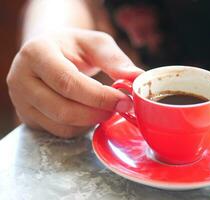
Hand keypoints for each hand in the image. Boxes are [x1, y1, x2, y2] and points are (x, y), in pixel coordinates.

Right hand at [7, 29, 143, 137]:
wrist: (48, 54)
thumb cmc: (73, 47)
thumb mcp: (94, 44)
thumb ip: (115, 60)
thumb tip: (137, 77)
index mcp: (36, 53)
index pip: (67, 82)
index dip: (99, 96)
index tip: (124, 101)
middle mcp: (22, 78)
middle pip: (63, 109)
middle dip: (98, 113)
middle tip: (120, 108)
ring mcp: (21, 101)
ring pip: (61, 125)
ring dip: (91, 122)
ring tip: (107, 109)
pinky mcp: (28, 117)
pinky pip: (59, 132)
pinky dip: (82, 128)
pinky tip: (92, 114)